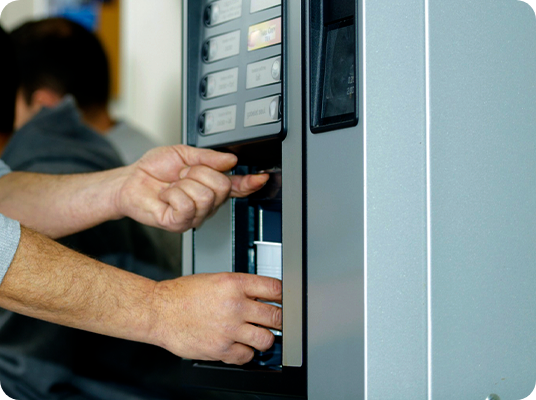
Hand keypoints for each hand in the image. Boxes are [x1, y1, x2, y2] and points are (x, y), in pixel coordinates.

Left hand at [117, 145, 268, 231]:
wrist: (130, 182)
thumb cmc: (154, 170)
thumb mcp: (183, 154)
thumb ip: (208, 157)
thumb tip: (230, 160)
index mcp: (210, 184)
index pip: (237, 186)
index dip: (251, 182)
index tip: (262, 177)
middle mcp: (206, 202)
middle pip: (220, 186)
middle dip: (198, 172)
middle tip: (182, 174)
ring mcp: (194, 215)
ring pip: (204, 195)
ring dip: (183, 183)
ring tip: (173, 185)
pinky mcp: (179, 223)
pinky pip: (186, 204)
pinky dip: (172, 193)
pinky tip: (167, 195)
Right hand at [150, 272, 281, 364]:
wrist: (159, 311)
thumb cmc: (182, 294)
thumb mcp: (215, 279)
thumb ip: (239, 287)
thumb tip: (260, 295)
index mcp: (234, 283)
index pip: (274, 289)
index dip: (284, 296)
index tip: (285, 301)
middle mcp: (234, 305)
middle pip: (276, 316)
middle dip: (280, 320)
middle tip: (277, 321)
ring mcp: (229, 329)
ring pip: (266, 339)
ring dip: (265, 338)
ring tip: (258, 335)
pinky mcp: (220, 349)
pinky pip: (247, 356)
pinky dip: (246, 353)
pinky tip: (239, 345)